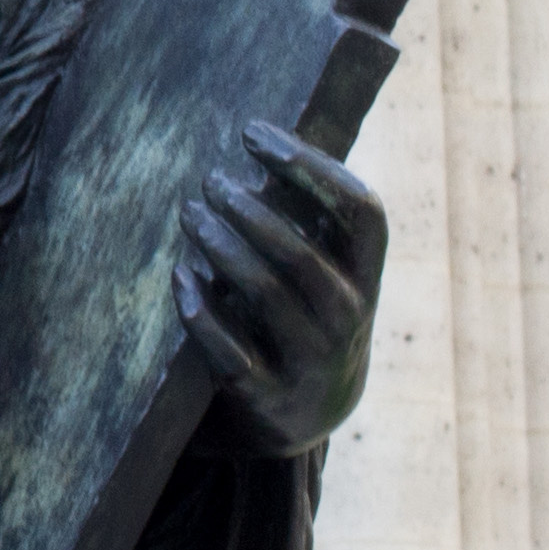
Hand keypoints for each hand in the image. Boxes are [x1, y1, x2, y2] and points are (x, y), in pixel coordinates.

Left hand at [175, 122, 383, 457]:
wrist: (303, 416)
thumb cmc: (304, 313)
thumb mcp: (324, 271)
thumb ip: (304, 217)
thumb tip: (254, 137)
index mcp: (368, 278)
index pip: (362, 212)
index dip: (312, 165)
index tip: (253, 133)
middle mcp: (348, 322)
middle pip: (301, 256)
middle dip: (249, 211)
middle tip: (208, 180)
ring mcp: (310, 363)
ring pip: (264, 294)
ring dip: (219, 246)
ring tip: (189, 213)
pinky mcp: (267, 397)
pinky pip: (228, 348)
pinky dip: (199, 306)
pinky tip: (180, 273)